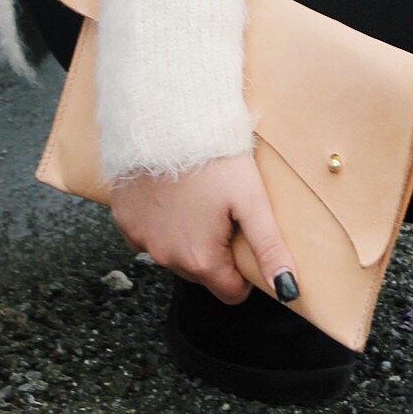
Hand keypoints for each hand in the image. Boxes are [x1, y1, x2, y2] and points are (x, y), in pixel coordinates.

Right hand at [109, 152, 297, 305]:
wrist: (165, 120)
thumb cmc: (215, 159)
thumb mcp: (251, 201)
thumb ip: (269, 249)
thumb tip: (288, 291)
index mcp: (200, 260)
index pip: (231, 293)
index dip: (244, 271)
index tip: (245, 238)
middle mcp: (167, 259)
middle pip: (202, 273)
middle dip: (216, 251)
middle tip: (224, 212)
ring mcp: (141, 240)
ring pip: (174, 255)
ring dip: (188, 237)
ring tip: (200, 199)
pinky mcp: (124, 220)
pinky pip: (147, 235)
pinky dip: (161, 223)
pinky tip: (172, 195)